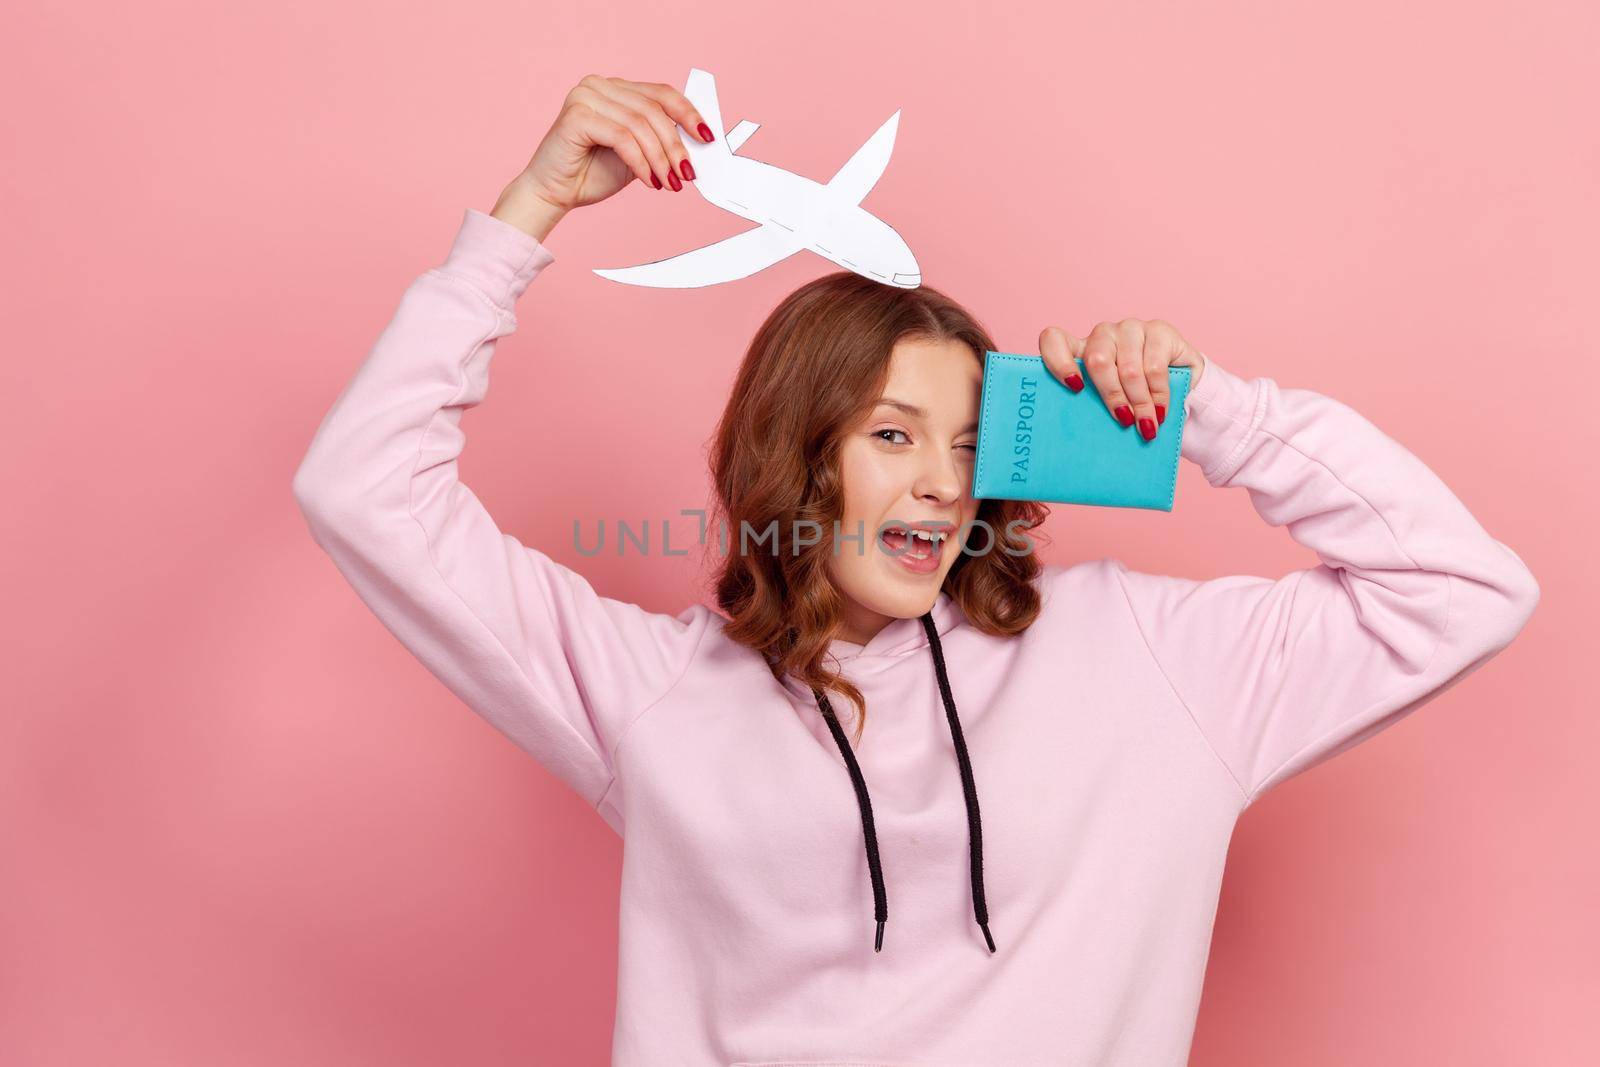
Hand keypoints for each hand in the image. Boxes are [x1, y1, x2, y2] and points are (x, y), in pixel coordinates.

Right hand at [491, 73, 716, 239]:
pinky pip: (623, 138)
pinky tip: (649, 181)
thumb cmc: (592, 174)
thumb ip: (660, 142)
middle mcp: (599, 85)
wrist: (554, 194)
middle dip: (676, 145)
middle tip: (688, 174)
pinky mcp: (576, 115)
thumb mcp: (639, 155)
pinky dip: (641, 162)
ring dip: (661, 159)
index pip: (661, 93)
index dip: (688, 114)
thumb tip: (698, 142)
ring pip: (640, 125)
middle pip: (654, 109)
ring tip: (669, 184)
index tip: (708, 137)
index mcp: (616, 89)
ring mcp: (585, 96)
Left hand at [1038, 320, 1206, 441]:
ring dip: (1139, 403)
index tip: (1074, 388)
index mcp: (1080, 350)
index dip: (1058, 361)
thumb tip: (1077, 443)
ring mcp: (1130, 329)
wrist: (1180, 391)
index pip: (1054, 340)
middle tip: (1125, 422)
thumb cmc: (1134, 402)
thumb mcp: (1108, 405)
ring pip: (1129, 369)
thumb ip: (1092, 410)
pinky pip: (1155, 368)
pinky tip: (1160, 413)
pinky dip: (1158, 396)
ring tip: (1146, 426)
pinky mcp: (1159, 331)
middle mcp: (1103, 334)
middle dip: (1112, 397)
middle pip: (1097, 361)